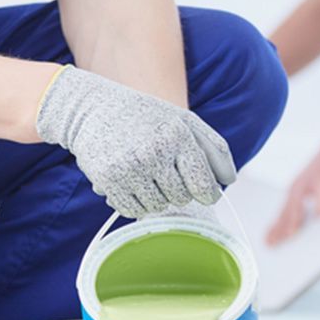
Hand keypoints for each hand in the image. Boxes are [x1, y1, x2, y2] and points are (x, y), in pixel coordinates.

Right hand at [36, 65, 235, 217]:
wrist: (91, 109)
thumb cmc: (144, 116)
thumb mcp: (182, 120)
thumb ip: (212, 147)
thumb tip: (229, 180)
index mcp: (179, 134)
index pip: (203, 184)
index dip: (207, 194)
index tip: (204, 194)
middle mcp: (156, 151)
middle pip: (181, 198)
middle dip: (177, 191)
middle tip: (163, 173)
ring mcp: (131, 166)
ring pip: (157, 206)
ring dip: (154, 197)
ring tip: (144, 173)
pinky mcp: (109, 180)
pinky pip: (132, 210)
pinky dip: (134, 202)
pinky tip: (129, 182)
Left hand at [266, 132, 319, 244]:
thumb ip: (318, 207)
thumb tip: (316, 222)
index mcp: (296, 193)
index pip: (283, 214)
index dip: (275, 228)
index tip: (267, 241)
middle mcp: (298, 188)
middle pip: (287, 213)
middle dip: (279, 230)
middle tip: (271, 244)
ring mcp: (308, 183)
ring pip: (298, 205)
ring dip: (293, 220)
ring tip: (288, 236)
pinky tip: (319, 217)